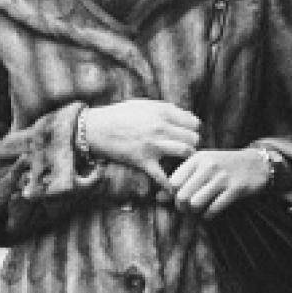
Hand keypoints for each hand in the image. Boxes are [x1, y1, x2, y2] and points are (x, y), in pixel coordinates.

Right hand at [83, 100, 200, 191]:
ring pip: (185, 152)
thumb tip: (186, 117)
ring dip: (186, 160)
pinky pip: (163, 176)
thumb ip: (165, 110)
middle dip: (192, 145)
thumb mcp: (144, 104)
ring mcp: (153, 145)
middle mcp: (161, 127)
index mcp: (162, 112)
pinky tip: (173, 188)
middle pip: (193, 138)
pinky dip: (169, 184)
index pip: (194, 123)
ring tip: (181, 163)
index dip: (193, 130)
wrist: (96, 129)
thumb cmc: (120, 115)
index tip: (188, 136)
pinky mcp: (143, 161)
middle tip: (186, 150)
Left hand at [165, 147, 269, 217]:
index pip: (173, 182)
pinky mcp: (235, 189)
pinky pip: (213, 209)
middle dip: (182, 207)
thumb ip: (181, 179)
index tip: (178, 197)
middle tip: (187, 208)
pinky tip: (210, 212)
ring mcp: (223, 178)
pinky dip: (208, 215)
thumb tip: (158, 198)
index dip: (172, 195)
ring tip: (198, 210)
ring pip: (195, 204)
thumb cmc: (224, 165)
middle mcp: (209, 166)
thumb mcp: (202, 166)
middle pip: (182, 196)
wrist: (256, 164)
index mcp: (198, 158)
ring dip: (195, 212)